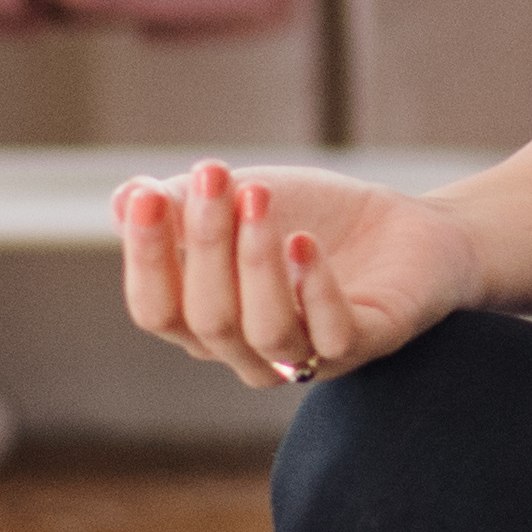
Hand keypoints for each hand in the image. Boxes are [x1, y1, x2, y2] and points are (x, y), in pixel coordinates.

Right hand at [111, 157, 481, 390]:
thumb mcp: (244, 199)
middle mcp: (250, 353)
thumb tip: (123, 201)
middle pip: (208, 318)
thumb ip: (184, 205)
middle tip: (213, 174)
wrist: (409, 226)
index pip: (156, 310)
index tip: (146, 197)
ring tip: (259, 197)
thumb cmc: (315, 216)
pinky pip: (331, 337)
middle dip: (205, 242)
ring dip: (256, 263)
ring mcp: (308, 358)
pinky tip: (305, 243)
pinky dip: (315, 289)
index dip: (145, 259)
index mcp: (207, 325)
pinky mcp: (365, 347)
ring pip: (264, 331)